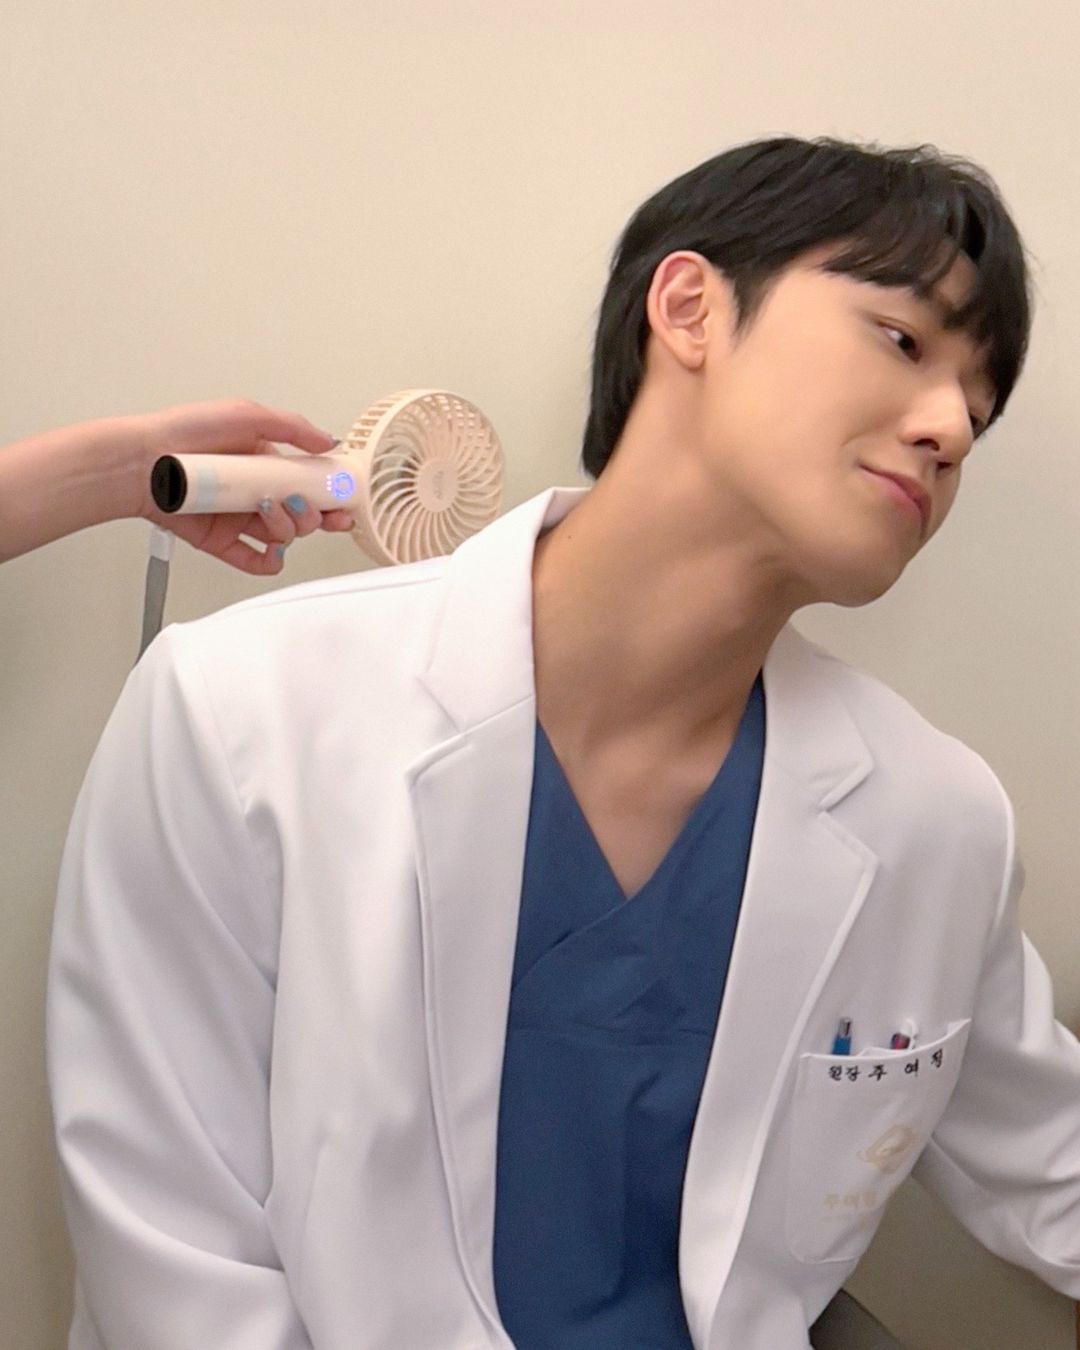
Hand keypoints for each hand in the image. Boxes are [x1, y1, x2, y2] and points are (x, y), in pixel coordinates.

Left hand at [133, 398, 356, 574]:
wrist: (144, 461)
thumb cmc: (186, 432)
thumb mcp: (247, 415)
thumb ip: (293, 428)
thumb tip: (328, 442)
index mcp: (267, 464)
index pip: (310, 484)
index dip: (332, 494)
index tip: (345, 500)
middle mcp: (256, 493)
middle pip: (304, 515)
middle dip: (315, 515)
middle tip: (308, 506)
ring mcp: (240, 519)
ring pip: (284, 537)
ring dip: (288, 528)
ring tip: (269, 509)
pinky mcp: (222, 541)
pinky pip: (255, 561)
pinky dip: (268, 562)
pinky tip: (270, 551)